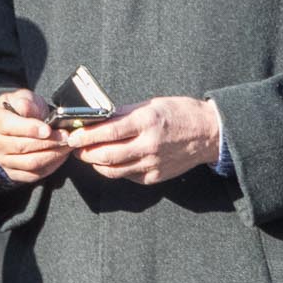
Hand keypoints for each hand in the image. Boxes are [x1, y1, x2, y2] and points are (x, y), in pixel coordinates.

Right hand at [0, 89, 69, 184]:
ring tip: (67, 145)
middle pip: (21, 147)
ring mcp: (1, 159)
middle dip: (47, 142)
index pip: (8, 126)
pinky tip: (60, 155)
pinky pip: (34, 175)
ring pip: (30, 163)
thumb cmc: (22, 108)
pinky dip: (51, 166)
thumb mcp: (24, 97)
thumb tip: (27, 109)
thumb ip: (25, 101)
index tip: (48, 129)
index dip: (29, 128)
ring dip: (52, 155)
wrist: (19, 123)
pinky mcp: (13, 172)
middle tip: (66, 136)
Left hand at [67, 96, 222, 184]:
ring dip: (95, 164)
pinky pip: (127, 176)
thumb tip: (96, 119)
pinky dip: (114, 170)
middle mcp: (149, 145)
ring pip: (113, 170)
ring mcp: (153, 164)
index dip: (85, 136)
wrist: (209, 133)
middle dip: (84, 152)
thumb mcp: (150, 105)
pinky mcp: (155, 177)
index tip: (72, 136)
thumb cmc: (179, 114)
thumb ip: (122, 114)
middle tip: (74, 147)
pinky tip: (109, 161)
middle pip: (106, 155)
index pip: (107, 132)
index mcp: (146, 123)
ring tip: (87, 155)